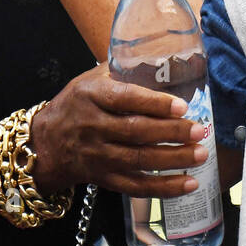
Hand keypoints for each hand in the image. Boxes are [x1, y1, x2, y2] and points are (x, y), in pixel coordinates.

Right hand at [27, 64, 206, 197]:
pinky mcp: (104, 178)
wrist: (44, 144)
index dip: (154, 103)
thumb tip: (160, 58)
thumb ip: (120, 70)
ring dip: (173, 159)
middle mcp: (93, 126)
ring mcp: (98, 156)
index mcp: (91, 96)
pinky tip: (188, 183)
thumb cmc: (73, 106)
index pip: (124, 99)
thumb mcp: (88, 81)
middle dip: (171, 132)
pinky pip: (137, 187)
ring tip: (200, 153)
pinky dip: (164, 187)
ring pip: (139, 160)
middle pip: (136, 131)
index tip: (181, 106)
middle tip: (199, 130)